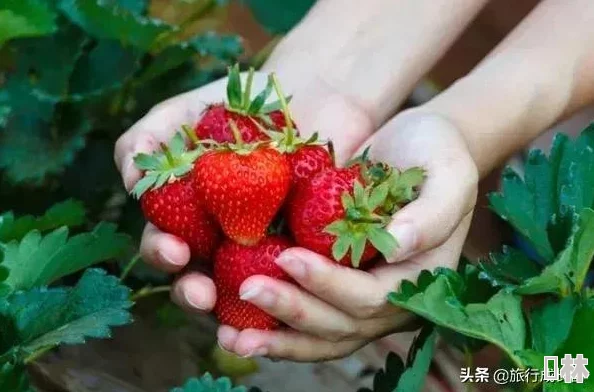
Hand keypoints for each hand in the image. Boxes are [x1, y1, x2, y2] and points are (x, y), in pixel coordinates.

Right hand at [114, 70, 374, 312]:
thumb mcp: (184, 113)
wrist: (308, 98)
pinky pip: (296, 278)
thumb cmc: (237, 107)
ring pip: (244, 291)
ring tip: (246, 302)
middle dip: (193, 293)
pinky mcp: (306, 250)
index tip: (175, 251)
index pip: (166, 247)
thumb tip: (131, 178)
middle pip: (199, 280)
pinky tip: (291, 297)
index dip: (164, 255)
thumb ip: (148, 138)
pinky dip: (290, 292)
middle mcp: (221, 240)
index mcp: (187, 218)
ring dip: (238, 308)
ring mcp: (263, 249)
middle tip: (201, 293)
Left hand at [217, 110, 477, 360]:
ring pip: (320, 333)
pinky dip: (274, 324)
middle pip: (340, 325)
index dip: (329, 285)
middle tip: (247, 292)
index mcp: (418, 280)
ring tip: (229, 337)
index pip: (372, 298)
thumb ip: (432, 213)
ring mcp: (361, 296)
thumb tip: (399, 247)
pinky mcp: (337, 283)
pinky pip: (306, 313)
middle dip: (292, 312)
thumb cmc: (437, 154)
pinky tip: (234, 325)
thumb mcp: (449, 174)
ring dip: (275, 338)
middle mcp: (389, 299)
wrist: (416, 147)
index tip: (289, 257)